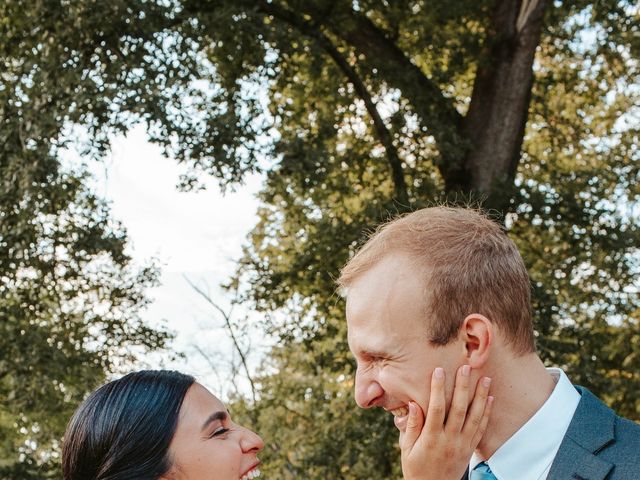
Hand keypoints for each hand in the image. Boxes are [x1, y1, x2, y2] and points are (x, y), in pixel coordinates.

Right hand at [400, 365, 492, 479]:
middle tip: (466, 367)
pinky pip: (481, 429)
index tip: (438, 371)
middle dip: (462, 387)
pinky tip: (490, 399)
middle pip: (458, 409)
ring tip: (485, 379)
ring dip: (481, 397)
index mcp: (432, 438)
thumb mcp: (407, 448)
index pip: (436, 409)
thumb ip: (411, 426)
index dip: (437, 389)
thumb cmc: (416, 467)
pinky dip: (487, 413)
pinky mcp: (470, 449)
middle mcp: (450, 440)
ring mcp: (462, 444)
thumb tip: (414, 404)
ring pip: (474, 417)